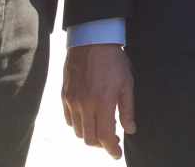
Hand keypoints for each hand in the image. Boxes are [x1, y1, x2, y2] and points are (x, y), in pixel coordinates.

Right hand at [62, 43, 135, 159]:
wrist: (92, 40)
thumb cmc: (114, 60)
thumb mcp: (127, 83)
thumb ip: (128, 109)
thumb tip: (130, 130)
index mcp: (102, 103)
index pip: (105, 137)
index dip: (112, 149)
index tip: (117, 153)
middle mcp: (85, 105)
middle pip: (89, 139)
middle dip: (102, 144)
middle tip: (113, 139)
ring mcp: (72, 101)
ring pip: (78, 131)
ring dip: (90, 134)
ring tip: (102, 126)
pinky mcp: (65, 95)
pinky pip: (69, 119)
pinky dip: (78, 124)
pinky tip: (89, 118)